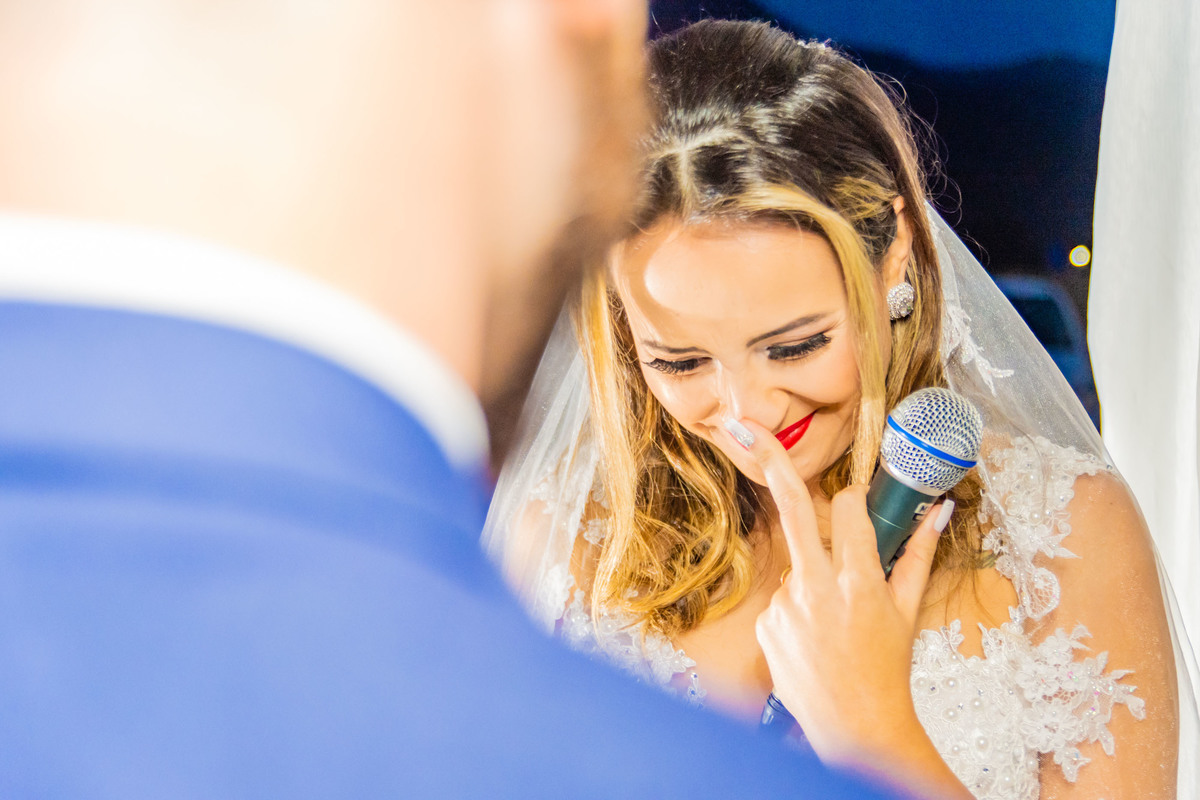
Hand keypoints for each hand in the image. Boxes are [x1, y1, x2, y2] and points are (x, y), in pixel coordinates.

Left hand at [724, 417, 963, 792]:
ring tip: (835, 630)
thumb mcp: (908, 613)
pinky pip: (783, 601)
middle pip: (793, 510)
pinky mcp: (765, 625)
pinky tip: (815, 642)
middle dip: (770, 464)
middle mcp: (816, 588)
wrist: (853, 727)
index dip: (852, 497)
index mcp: (858, 581)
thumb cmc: (887, 670)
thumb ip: (916, 556)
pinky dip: (798, 612)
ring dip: (813, 582)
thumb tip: (937, 512)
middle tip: (745, 427)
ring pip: (797, 569)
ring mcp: (785, 607)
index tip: (852, 494)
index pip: (849, 510)